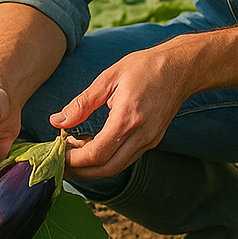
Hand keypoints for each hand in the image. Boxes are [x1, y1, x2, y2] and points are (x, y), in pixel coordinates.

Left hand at [49, 46, 190, 178]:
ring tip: (73, 151)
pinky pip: (125, 158)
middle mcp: (141, 136)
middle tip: (59, 160)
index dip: (73, 160)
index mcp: (128, 118)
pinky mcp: (152, 140)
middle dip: (79, 170)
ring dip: (92, 166)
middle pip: (106, 169)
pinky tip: (93, 143)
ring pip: (116, 167)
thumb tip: (57, 122)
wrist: (181, 68)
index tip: (56, 152)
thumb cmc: (145, 67)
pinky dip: (106, 158)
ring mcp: (149, 141)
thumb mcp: (108, 78)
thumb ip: (82, 103)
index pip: (96, 154)